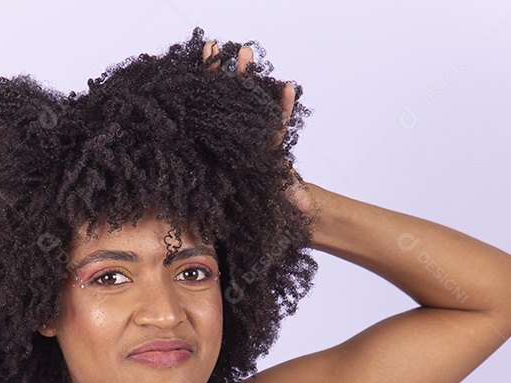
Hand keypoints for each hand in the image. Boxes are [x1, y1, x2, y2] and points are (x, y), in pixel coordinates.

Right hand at [201, 41, 313, 213]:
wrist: (241, 193)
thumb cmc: (259, 190)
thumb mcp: (274, 192)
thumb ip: (289, 193)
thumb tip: (308, 209)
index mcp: (263, 144)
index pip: (274, 123)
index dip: (282, 107)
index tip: (288, 87)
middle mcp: (246, 129)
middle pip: (247, 100)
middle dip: (246, 76)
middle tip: (247, 53)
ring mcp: (227, 123)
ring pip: (225, 93)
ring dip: (222, 69)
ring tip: (218, 45)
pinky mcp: (209, 122)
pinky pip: (205, 97)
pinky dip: (203, 76)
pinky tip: (202, 52)